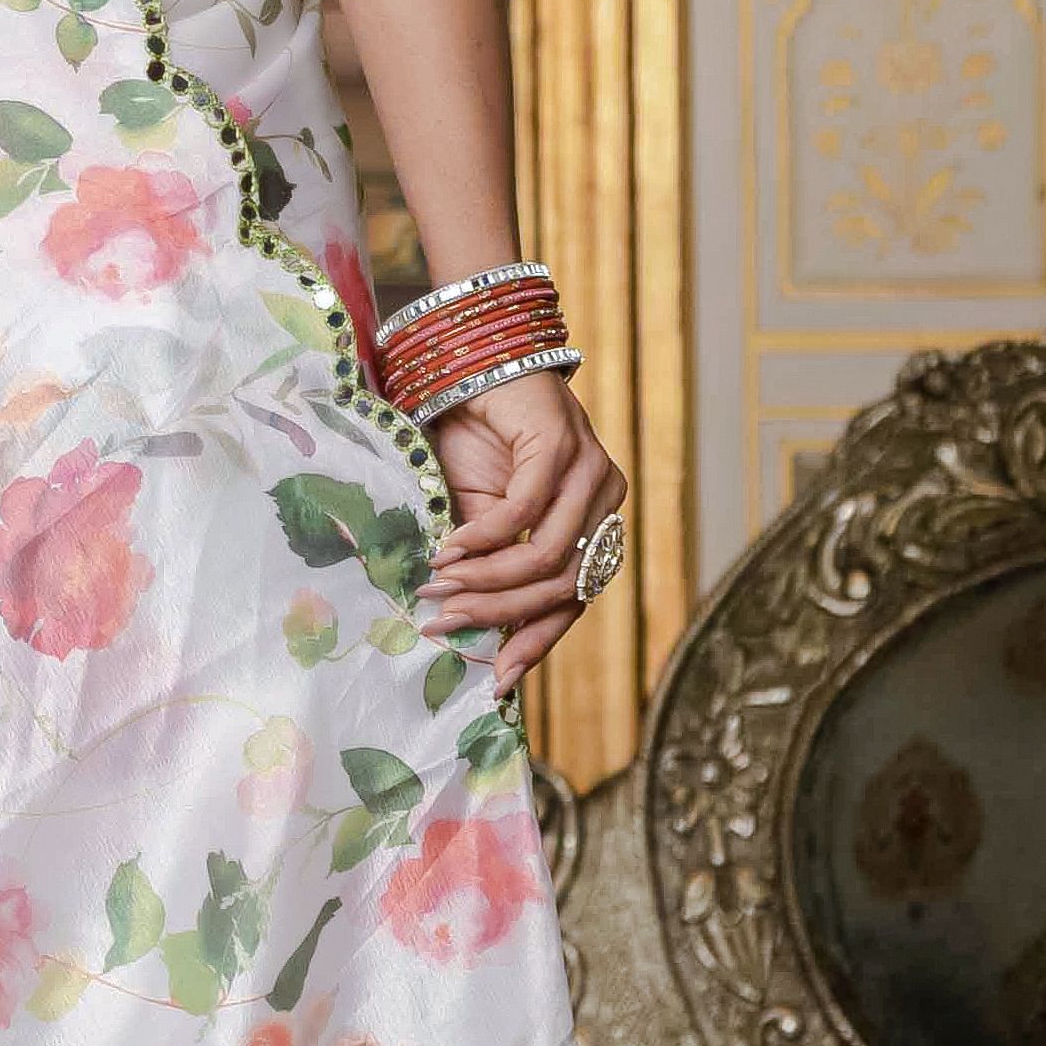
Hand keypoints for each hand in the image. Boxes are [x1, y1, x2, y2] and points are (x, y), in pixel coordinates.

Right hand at [420, 369, 623, 687]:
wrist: (471, 365)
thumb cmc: (475, 443)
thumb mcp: (482, 519)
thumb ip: (491, 565)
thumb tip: (473, 632)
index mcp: (595, 525)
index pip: (576, 598)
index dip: (537, 642)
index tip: (496, 679)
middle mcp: (606, 502)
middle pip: (564, 584)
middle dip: (499, 612)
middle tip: (443, 623)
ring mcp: (592, 471)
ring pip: (549, 554)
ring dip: (488, 578)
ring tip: (440, 585)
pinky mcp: (564, 443)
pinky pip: (528, 508)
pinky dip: (486, 535)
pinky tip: (452, 547)